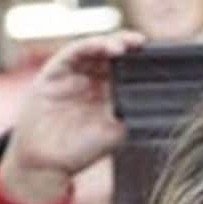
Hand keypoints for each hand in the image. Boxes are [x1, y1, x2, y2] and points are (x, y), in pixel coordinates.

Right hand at [0, 31, 144, 203]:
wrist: (44, 161)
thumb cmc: (79, 150)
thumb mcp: (113, 133)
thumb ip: (130, 115)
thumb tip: (156, 101)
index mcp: (110, 93)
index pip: (128, 70)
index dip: (141, 61)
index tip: (157, 57)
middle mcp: (93, 80)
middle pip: (113, 54)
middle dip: (128, 46)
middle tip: (142, 44)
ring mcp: (74, 74)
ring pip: (95, 49)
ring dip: (110, 42)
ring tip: (124, 45)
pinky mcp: (55, 71)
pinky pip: (73, 53)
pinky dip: (88, 46)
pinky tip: (102, 46)